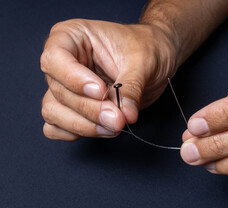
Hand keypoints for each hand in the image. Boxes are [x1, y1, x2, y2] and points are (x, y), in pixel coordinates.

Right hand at [40, 19, 176, 140]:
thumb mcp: (143, 61)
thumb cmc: (146, 47)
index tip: (101, 91)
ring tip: (116, 125)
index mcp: (71, 36)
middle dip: (90, 110)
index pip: (54, 59)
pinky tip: (103, 130)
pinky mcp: (70, 108)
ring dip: (84, 125)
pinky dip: (78, 133)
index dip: (74, 79)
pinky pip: (57, 127)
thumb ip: (131, 87)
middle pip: (59, 91)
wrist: (157, 57)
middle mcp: (62, 62)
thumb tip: (125, 114)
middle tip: (118, 119)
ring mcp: (64, 87)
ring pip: (54, 112)